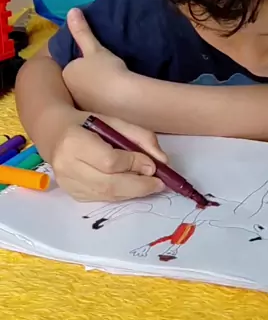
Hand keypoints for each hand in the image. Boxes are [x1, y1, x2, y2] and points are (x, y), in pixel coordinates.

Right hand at [50, 109, 166, 201]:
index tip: (153, 165)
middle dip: (139, 185)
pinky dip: (121, 194)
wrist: (54, 133)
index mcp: (74, 141)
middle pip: (109, 184)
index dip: (133, 164)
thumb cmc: (87, 124)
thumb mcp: (114, 121)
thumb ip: (140, 137)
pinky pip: (102, 198)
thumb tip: (162, 161)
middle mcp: (67, 166)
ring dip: (133, 192)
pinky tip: (132, 187)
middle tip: (160, 183)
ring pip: (107, 194)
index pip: (109, 161)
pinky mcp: (72, 193)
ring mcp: (67, 183)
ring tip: (150, 185)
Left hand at [63, 9, 128, 114]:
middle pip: (76, 81)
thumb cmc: (107, 71)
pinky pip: (98, 105)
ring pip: (86, 94)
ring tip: (110, 83)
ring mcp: (82, 107)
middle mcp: (69, 92)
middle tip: (102, 70)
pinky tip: (115, 98)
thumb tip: (72, 10)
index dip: (79, 62)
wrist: (127, 100)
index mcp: (66, 74)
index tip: (93, 59)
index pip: (68, 66)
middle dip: (84, 77)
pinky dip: (103, 101)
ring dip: (94, 90)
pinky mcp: (97, 117)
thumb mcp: (94, 48)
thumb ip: (82, 31)